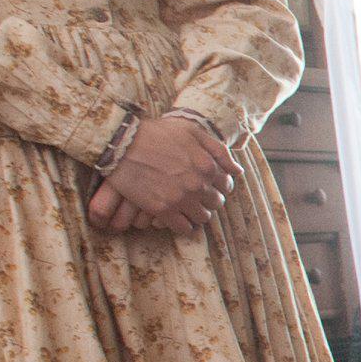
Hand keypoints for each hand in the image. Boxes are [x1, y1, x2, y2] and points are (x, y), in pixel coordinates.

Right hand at [92, 113, 237, 233]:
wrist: (123, 144)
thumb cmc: (157, 133)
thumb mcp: (193, 133)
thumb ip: (218, 151)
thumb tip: (237, 171)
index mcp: (208, 166)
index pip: (225, 186)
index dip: (219, 186)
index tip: (209, 185)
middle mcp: (198, 185)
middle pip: (216, 203)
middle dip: (209, 200)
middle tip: (197, 196)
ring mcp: (181, 199)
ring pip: (202, 218)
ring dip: (198, 214)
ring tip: (188, 208)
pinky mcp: (163, 210)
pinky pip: (184, 228)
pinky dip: (184, 226)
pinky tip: (178, 218)